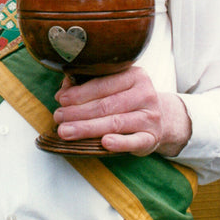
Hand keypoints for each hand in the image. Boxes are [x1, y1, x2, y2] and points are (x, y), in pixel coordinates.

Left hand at [53, 66, 191, 156]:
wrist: (161, 117)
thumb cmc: (126, 99)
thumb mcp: (111, 87)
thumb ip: (86, 85)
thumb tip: (62, 92)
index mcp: (134, 76)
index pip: (102, 84)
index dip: (79, 93)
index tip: (61, 99)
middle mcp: (145, 94)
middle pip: (105, 105)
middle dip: (78, 112)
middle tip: (58, 117)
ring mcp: (151, 117)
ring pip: (115, 122)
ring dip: (87, 128)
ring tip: (66, 131)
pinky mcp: (152, 137)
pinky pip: (135, 141)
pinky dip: (120, 142)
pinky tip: (104, 143)